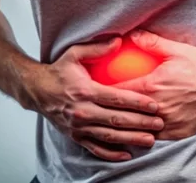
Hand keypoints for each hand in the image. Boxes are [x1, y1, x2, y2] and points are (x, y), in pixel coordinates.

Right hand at [31, 36, 165, 161]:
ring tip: (150, 140)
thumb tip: (120, 40)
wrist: (36, 91)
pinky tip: (127, 154)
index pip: (116, 98)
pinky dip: (111, 154)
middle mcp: (82, 111)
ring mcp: (78, 126)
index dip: (137, 102)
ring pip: (109, 136)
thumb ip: (97, 48)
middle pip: (116, 119)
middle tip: (159, 123)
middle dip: (140, 122)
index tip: (154, 104)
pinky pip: (95, 148)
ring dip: (131, 139)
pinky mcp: (75, 136)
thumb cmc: (59, 71)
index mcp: (85, 91)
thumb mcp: (74, 54)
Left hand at [111, 30, 195, 140]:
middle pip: (126, 113)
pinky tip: (140, 132)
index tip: (95, 93)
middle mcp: (157, 107)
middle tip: (101, 110)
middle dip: (112, 112)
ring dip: (129, 126)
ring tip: (117, 124)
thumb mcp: (176, 50)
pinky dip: (147, 134)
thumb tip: (131, 35)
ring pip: (140, 129)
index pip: (120, 92)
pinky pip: (157, 137)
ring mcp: (168, 122)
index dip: (105, 94)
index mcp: (152, 86)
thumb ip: (152, 43)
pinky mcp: (179, 132)